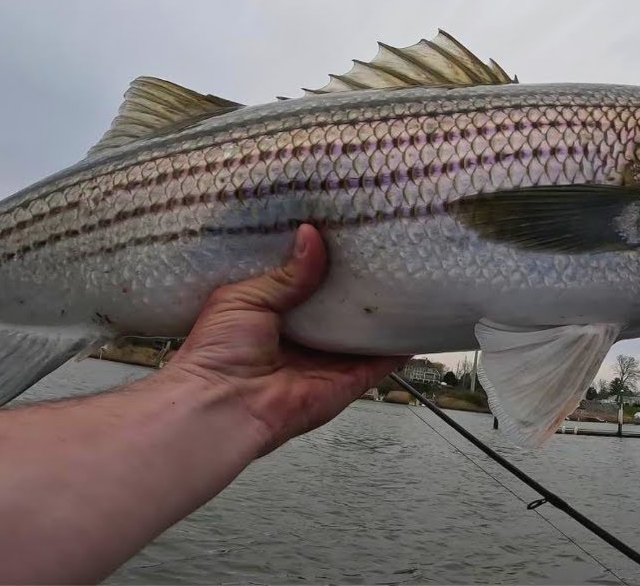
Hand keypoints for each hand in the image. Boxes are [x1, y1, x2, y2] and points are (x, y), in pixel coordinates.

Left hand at [164, 225, 405, 454]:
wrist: (224, 404)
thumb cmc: (219, 350)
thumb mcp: (245, 297)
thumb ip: (285, 274)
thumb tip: (312, 235)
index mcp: (273, 316)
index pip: (305, 285)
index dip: (322, 262)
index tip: (342, 234)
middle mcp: (303, 339)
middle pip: (339, 309)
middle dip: (356, 284)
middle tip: (381, 249)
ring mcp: (328, 362)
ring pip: (363, 333)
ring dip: (381, 313)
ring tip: (408, 276)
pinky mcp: (348, 382)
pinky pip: (380, 362)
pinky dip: (399, 346)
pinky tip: (420, 320)